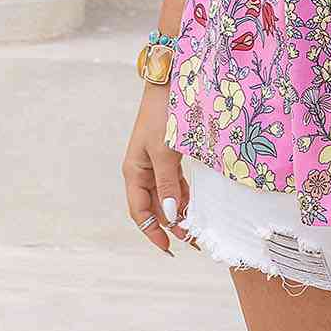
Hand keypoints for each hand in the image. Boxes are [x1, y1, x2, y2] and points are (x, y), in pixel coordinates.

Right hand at [121, 83, 198, 254]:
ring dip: (179, 211)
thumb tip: (171, 215)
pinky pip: (175, 182)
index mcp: (134, 172)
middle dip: (171, 225)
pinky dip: (184, 195)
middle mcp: (142, 170)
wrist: (170, 83)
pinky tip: (195, 205)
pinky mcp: (168, 155)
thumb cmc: (163, 114)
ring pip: (166, 196)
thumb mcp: (165, 152)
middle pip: (155, 206)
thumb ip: (168, 183)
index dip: (153, 231)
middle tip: (193, 240)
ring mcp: (155, 163)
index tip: (169, 248)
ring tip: (196, 228)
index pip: (140, 211)